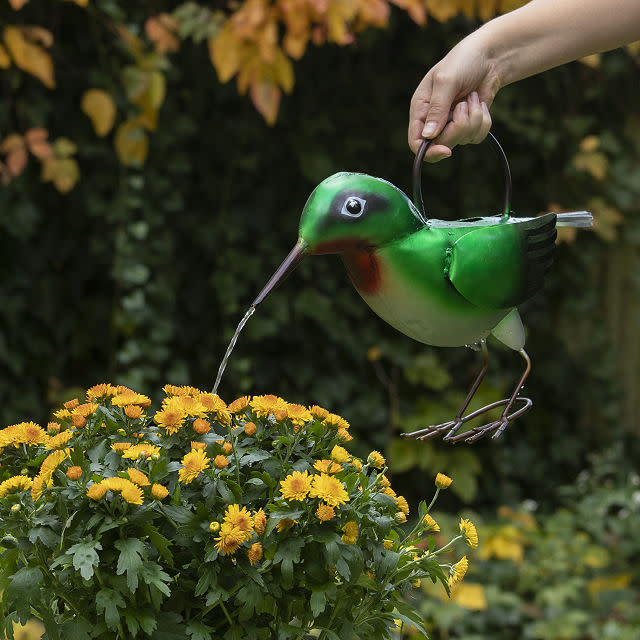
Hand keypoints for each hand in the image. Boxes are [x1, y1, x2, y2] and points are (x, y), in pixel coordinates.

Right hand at [408, 35, 498, 161]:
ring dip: (473, 119)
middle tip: (464, 105)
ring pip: (462, 140)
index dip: (428, 151)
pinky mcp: (469, 126)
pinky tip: (480, 103)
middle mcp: (433, 121)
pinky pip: (477, 136)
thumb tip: (428, 136)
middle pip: (441, 145)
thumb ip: (437, 108)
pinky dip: (483, 121)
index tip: (446, 151)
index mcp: (420, 110)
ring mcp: (452, 125)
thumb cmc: (463, 61)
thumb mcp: (446, 80)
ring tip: (472, 97)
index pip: (416, 142)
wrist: (489, 56)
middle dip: (458, 127)